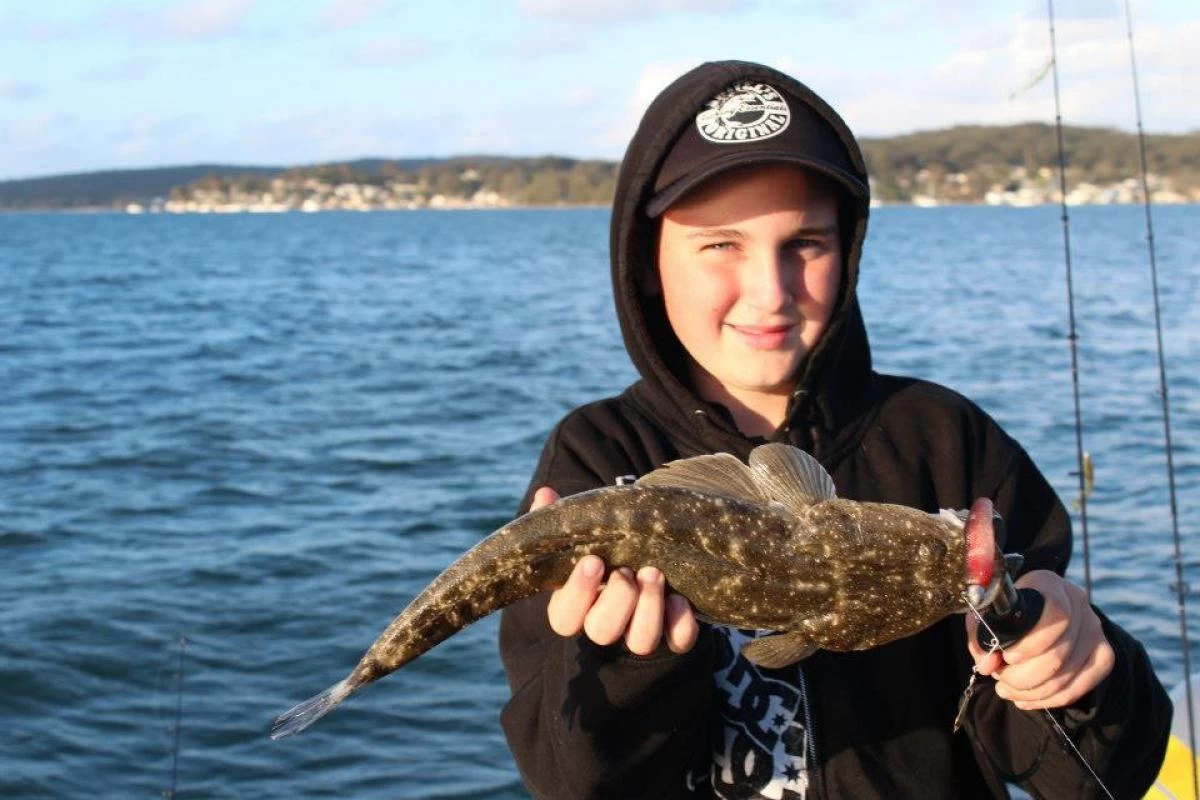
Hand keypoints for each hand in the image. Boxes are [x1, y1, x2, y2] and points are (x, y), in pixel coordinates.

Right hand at [532, 486, 699, 654]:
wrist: (639, 563)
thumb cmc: (601, 549)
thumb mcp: (579, 535)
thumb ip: (559, 520)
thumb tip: (546, 495)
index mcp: (574, 606)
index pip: (564, 618)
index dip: (578, 593)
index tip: (594, 560)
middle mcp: (604, 625)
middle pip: (602, 632)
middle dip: (619, 599)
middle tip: (628, 570)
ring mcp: (637, 632)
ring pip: (640, 641)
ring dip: (649, 608)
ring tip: (654, 573)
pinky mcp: (670, 634)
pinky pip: (678, 641)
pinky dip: (681, 624)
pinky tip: (679, 598)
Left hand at [967, 570, 1114, 709]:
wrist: (1036, 614)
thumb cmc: (1006, 613)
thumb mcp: (985, 616)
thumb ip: (981, 637)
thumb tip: (987, 665)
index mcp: (1048, 584)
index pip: (1055, 615)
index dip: (1031, 644)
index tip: (1007, 656)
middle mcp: (1078, 603)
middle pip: (1058, 654)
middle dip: (1023, 676)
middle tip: (1000, 678)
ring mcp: (1094, 629)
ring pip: (1066, 675)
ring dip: (1031, 691)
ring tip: (1006, 689)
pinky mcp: (1103, 654)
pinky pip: (1078, 688)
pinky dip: (1048, 700)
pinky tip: (1025, 699)